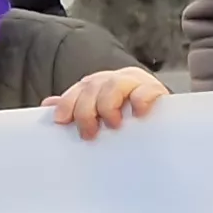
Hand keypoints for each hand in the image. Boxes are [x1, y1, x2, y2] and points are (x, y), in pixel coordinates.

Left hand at [42, 67, 166, 137]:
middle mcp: (116, 79)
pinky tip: (139, 113)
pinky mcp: (157, 91)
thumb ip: (77, 107)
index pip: (79, 89)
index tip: (62, 121)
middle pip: (93, 86)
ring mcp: (137, 83)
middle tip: (89, 133)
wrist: (164, 118)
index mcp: (100, 83)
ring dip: (108, 106)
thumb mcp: (99, 112)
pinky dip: (141, 100)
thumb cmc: (127, 118)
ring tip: (113, 124)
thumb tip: (48, 104)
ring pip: (114, 85)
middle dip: (86, 110)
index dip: (68, 103)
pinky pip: (146, 90)